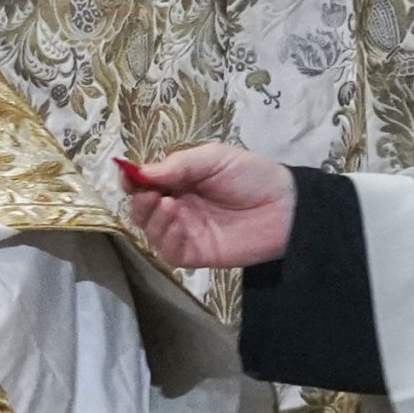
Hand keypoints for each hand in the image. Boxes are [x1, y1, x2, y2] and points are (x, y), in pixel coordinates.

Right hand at [120, 145, 297, 268]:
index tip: (128, 177)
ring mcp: (185, 232)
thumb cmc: (252, 176)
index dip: (131, 180)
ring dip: (152, 218)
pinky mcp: (195, 254)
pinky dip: (166, 237)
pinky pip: (168, 251)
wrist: (285, 207)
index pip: (144, 183)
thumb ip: (177, 165)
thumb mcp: (213, 158)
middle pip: (141, 209)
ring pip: (150, 231)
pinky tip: (178, 223)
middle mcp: (177, 207)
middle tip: (151, 194)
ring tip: (170, 205)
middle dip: (140, 201)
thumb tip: (139, 172)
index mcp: (179, 182)